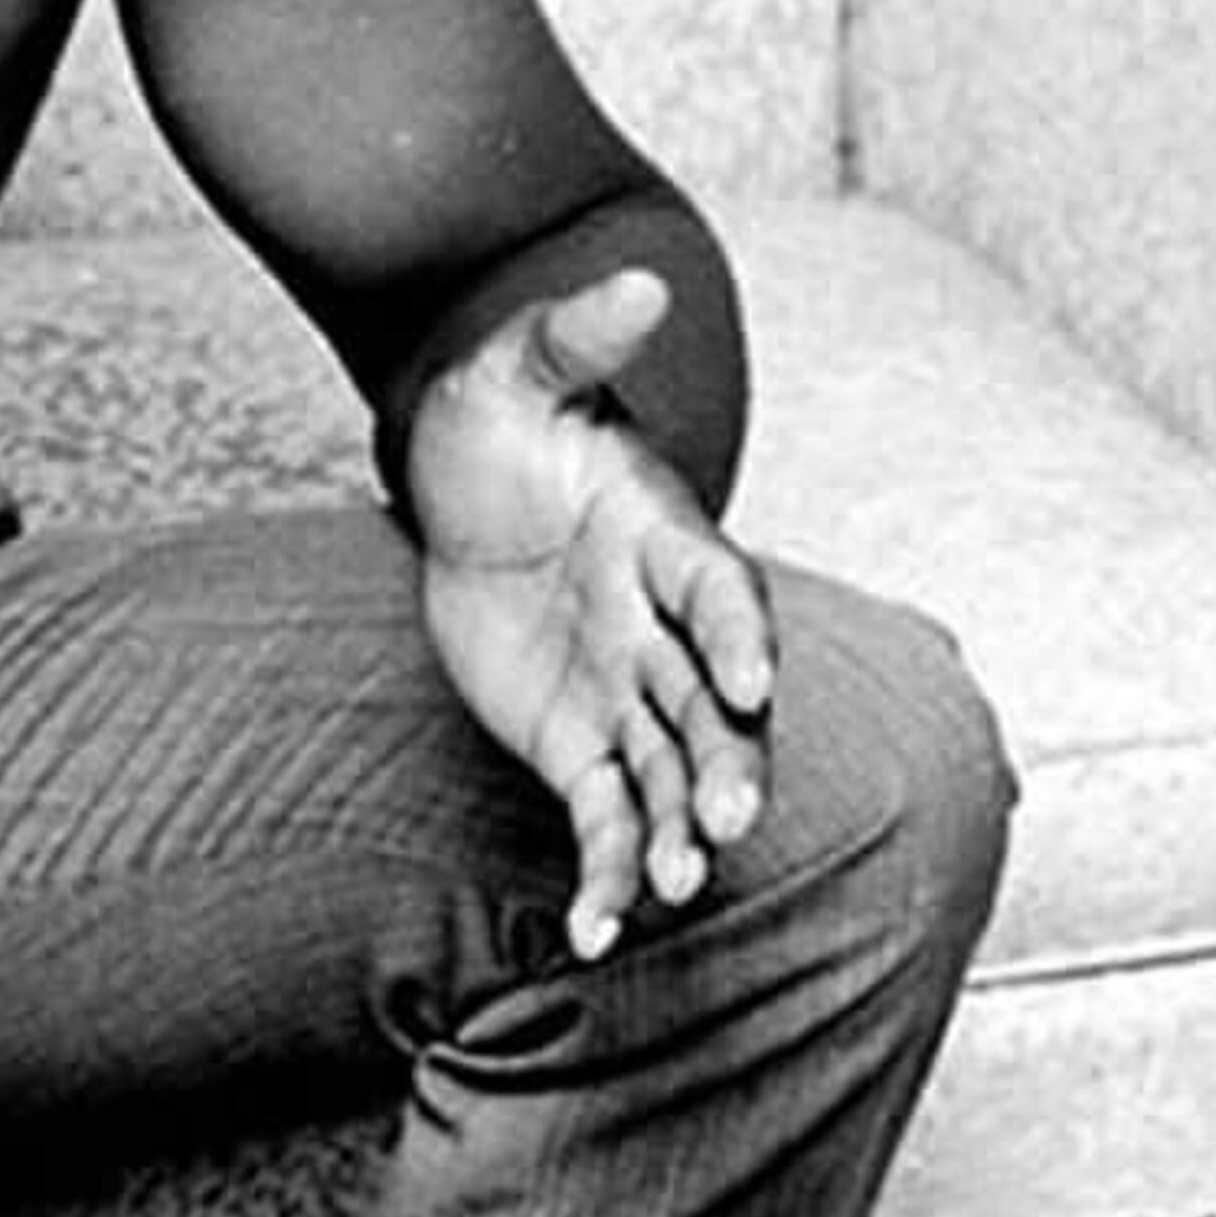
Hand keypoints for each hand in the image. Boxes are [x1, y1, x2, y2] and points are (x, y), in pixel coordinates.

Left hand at [403, 267, 773, 958]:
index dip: (741, 632)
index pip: (722, 589)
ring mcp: (628, 692)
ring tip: (668, 893)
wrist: (461, 478)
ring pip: (668, 773)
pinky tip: (591, 935)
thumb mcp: (516, 366)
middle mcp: (665, 627)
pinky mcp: (579, 744)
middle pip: (711, 704)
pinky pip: (603, 818)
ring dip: (674, 833)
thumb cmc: (498, 413)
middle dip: (723, 761)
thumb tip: (634, 281)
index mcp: (668, 538)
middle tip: (724, 823)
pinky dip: (603, 875)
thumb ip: (575, 336)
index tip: (754, 679)